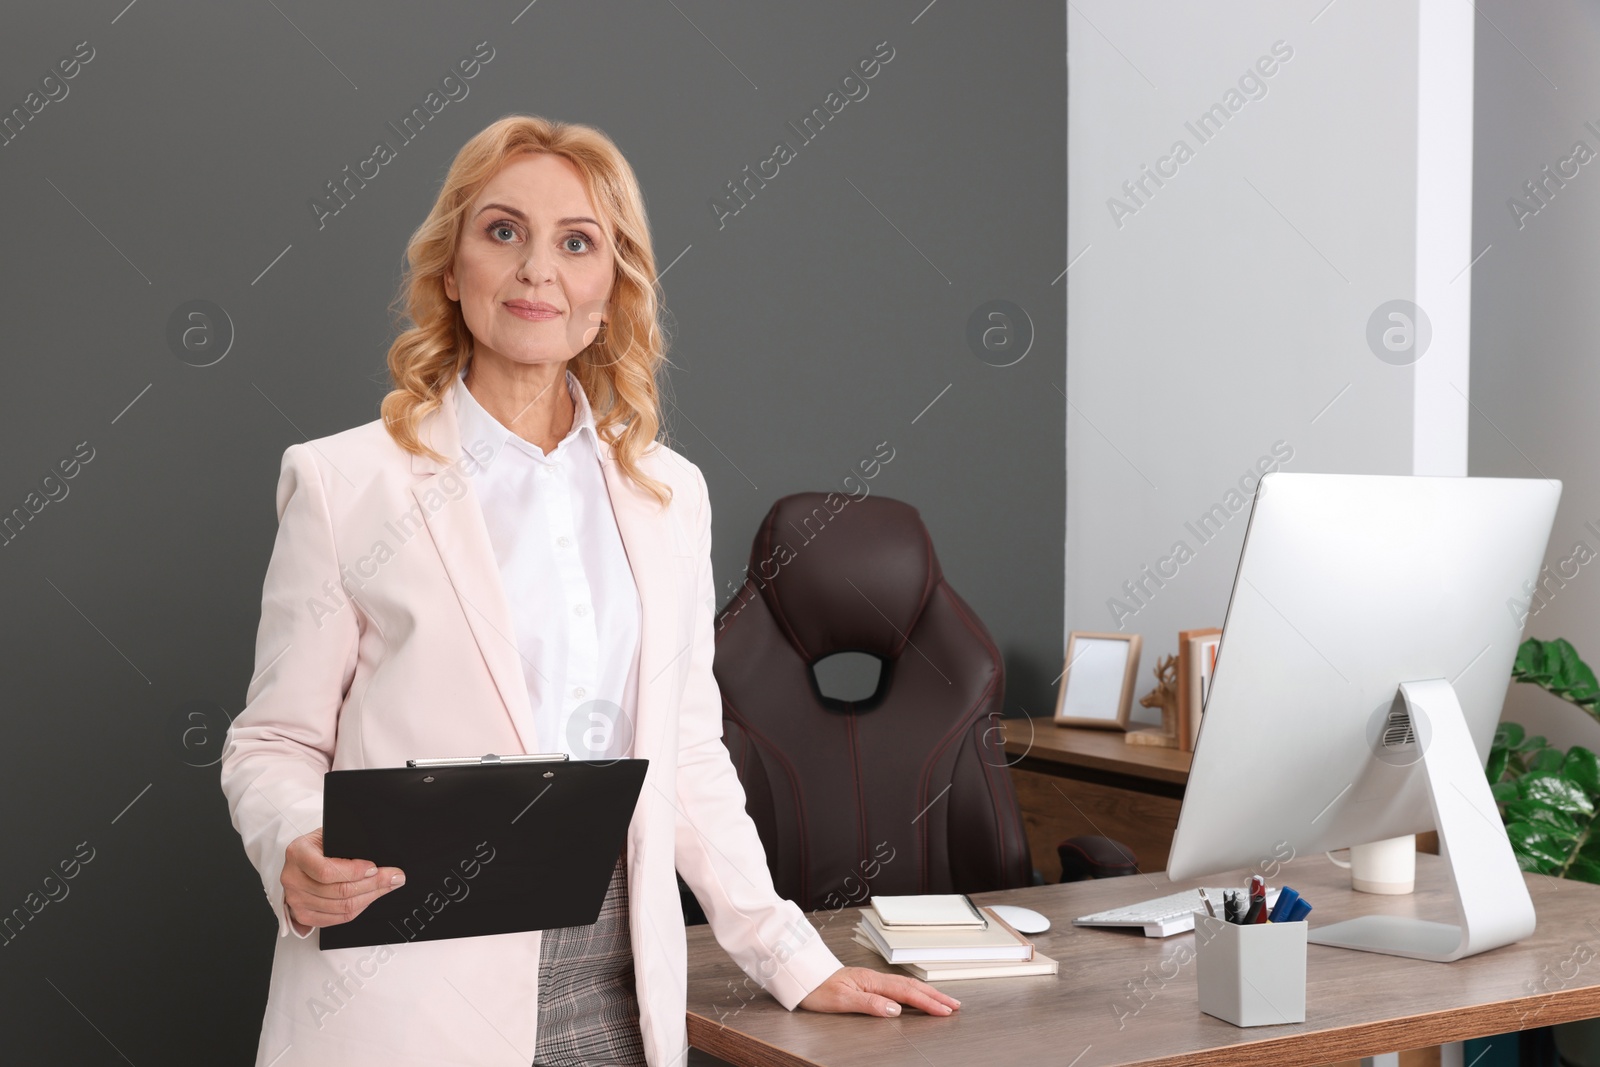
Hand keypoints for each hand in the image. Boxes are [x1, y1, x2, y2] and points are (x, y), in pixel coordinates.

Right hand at [281, 828, 404, 934]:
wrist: (301, 860)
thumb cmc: (318, 846)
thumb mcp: (330, 836)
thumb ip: (348, 845)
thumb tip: (379, 857)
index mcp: (298, 853)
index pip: (327, 871)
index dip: (354, 872)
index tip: (375, 868)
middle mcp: (293, 878)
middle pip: (339, 891)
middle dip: (374, 884)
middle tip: (394, 877)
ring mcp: (296, 900)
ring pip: (342, 907)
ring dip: (371, 897)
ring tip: (387, 886)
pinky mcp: (303, 916)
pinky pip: (338, 919)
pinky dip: (359, 908)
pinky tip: (370, 897)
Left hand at [797, 966, 960, 1017]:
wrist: (802, 977)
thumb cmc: (817, 988)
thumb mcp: (841, 1001)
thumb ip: (869, 1004)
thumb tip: (895, 1010)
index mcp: (871, 981)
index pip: (906, 993)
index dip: (928, 1002)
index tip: (945, 1010)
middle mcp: (874, 978)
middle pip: (912, 986)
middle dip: (935, 996)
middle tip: (955, 1005)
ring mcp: (872, 980)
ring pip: (906, 985)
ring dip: (927, 993)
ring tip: (943, 1000)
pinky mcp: (868, 983)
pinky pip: (898, 987)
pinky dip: (913, 992)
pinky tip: (916, 996)